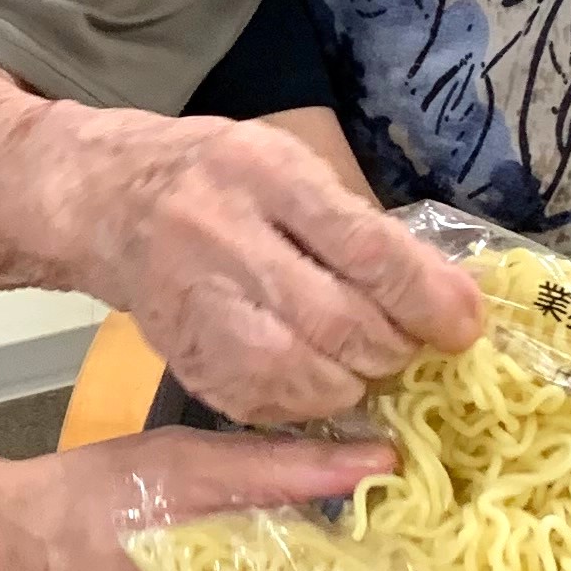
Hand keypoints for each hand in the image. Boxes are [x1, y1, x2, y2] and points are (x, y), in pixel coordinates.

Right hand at [112, 127, 481, 422]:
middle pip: (339, 323)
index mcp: (264, 175)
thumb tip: (444, 295)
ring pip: (302, 376)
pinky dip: (304, 403)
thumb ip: (359, 225)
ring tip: (364, 362)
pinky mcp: (182, 356)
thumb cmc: (217, 177)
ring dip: (354, 381)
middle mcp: (225, 238)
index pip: (365, 248)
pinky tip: (314, 378)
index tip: (465, 326)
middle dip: (394, 346)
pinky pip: (261, 403)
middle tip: (411, 344)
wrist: (105, 200)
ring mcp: (197, 303)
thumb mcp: (289, 167)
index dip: (427, 297)